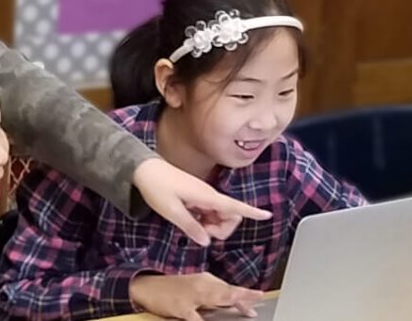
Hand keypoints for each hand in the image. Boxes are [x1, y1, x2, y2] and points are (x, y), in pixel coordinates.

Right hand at [129, 273, 262, 320]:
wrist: (147, 286)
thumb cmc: (172, 290)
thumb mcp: (195, 290)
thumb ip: (214, 297)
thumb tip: (235, 305)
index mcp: (206, 280)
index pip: (229, 288)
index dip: (245, 293)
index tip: (260, 296)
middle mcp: (201, 284)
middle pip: (226, 291)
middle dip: (242, 295)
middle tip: (258, 298)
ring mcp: (191, 295)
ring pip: (214, 298)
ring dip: (229, 300)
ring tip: (244, 307)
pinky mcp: (181, 306)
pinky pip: (195, 316)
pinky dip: (202, 320)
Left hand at [133, 158, 271, 245]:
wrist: (144, 170)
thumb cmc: (157, 187)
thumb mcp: (171, 211)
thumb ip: (191, 227)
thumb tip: (206, 241)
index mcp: (207, 196)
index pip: (235, 206)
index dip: (252, 212)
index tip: (267, 215)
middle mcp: (209, 195)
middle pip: (230, 215)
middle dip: (223, 229)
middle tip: (202, 234)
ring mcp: (203, 195)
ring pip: (220, 215)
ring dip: (213, 226)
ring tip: (195, 228)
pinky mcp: (197, 196)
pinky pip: (209, 212)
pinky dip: (205, 221)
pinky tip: (192, 221)